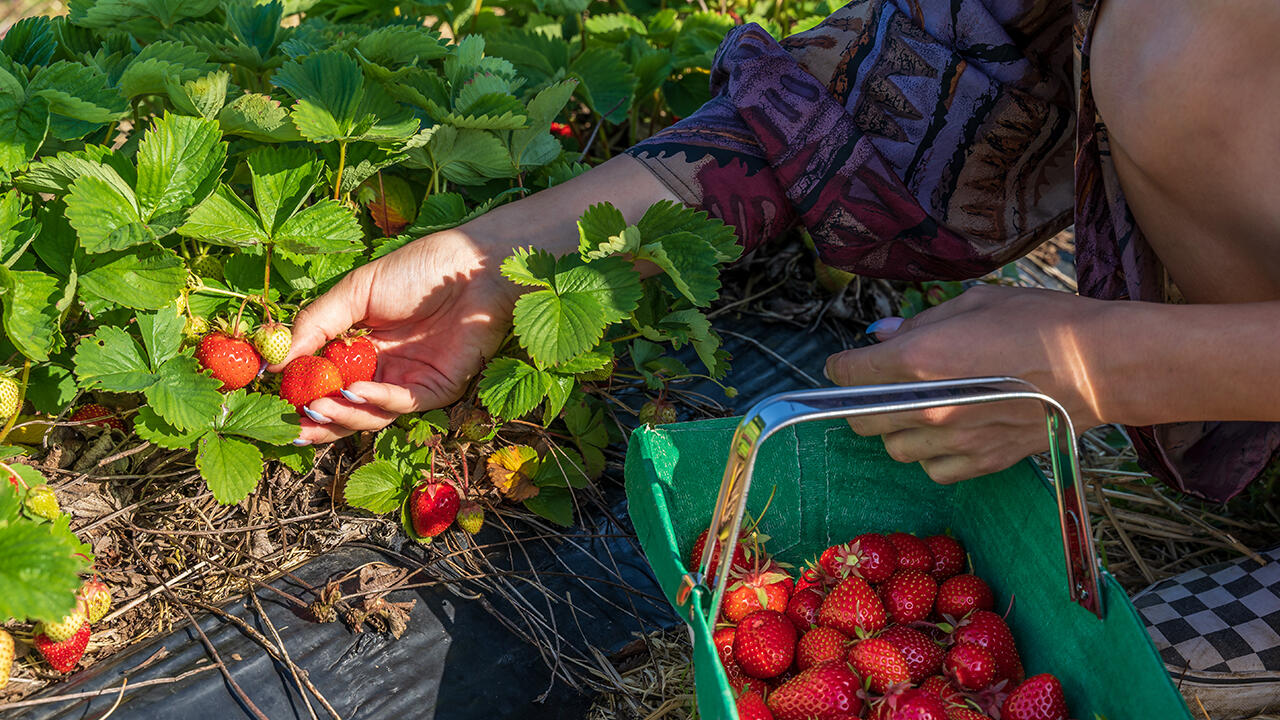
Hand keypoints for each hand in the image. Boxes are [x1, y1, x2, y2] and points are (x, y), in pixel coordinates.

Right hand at [278, 231, 517, 444]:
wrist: (473, 265)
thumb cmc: (416, 271)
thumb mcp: (355, 292)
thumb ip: (315, 325)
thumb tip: (271, 364)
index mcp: (360, 348)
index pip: (324, 382)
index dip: (300, 395)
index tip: (273, 402)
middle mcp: (382, 371)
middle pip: (345, 409)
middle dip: (317, 421)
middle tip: (291, 424)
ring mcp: (409, 382)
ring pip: (370, 415)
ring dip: (342, 415)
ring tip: (317, 408)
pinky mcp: (437, 389)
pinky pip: (401, 404)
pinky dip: (376, 401)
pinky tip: (354, 392)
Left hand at [824, 285, 1122, 482]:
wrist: (1100, 366)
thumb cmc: (1042, 323)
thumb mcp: (974, 304)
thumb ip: (921, 324)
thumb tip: (884, 335)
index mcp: (919, 360)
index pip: (849, 374)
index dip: (842, 367)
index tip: (847, 364)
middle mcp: (928, 407)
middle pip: (861, 419)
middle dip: (861, 401)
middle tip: (879, 386)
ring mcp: (954, 440)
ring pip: (894, 449)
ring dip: (897, 430)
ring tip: (920, 409)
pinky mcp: (982, 462)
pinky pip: (933, 470)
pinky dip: (931, 455)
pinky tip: (949, 433)